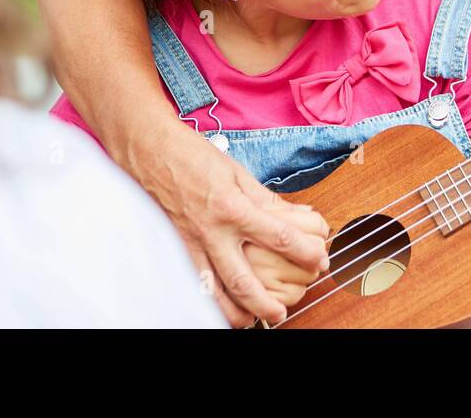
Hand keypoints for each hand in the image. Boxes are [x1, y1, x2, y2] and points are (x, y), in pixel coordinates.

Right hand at [140, 126, 329, 327]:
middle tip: (283, 312)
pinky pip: (194, 283)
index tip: (320, 260)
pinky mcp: (176, 249)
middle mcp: (212, 231)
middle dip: (266, 302)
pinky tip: (222, 306)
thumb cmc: (194, 157)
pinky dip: (209, 301)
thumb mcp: (239, 174)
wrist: (151, 151)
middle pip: (243, 279)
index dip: (304, 252)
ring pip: (213, 292)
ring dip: (235, 312)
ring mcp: (191, 243)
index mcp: (233, 207)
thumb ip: (268, 201)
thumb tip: (299, 217)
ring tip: (253, 320)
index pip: (278, 237)